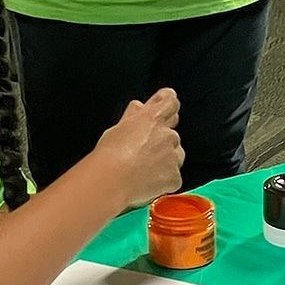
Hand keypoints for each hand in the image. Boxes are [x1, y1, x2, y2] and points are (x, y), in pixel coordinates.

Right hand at [93, 88, 183, 210]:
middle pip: (172, 134)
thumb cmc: (108, 157)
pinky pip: (173, 177)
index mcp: (152, 119)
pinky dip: (163, 180)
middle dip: (161, 141)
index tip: (164, 102)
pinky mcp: (174, 177)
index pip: (170, 102)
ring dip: (165, 160)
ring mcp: (173, 157)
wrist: (111, 182)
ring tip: (143, 170)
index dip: (168, 102)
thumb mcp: (116, 129)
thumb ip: (132, 116)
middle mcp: (167, 135)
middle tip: (143, 151)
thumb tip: (139, 108)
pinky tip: (146, 183)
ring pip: (176, 156)